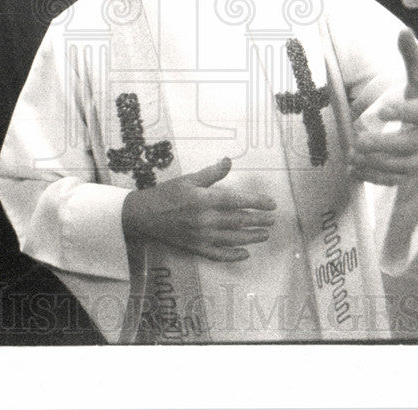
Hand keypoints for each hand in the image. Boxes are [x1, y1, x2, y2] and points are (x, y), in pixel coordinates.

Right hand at [121, 157, 276, 261]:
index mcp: (204, 199)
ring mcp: (201, 236)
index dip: (257, 202)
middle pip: (239, 221)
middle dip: (259, 221)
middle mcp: (205, 219)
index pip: (237, 201)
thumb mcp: (189, 179)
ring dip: (251, 237)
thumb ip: (211, 173)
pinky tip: (245, 254)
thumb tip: (229, 161)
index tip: (271, 204)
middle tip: (273, 221)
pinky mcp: (195, 248)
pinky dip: (233, 256)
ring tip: (265, 235)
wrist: (144, 215)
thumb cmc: (167, 193)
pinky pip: (218, 255)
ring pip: (233, 239)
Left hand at [349, 29, 417, 184]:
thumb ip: (412, 57)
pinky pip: (396, 180)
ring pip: (403, 167)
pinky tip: (354, 171)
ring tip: (352, 155)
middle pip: (411, 145)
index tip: (382, 110)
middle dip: (384, 144)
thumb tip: (403, 31)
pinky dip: (375, 178)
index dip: (405, 112)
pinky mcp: (414, 171)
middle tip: (357, 140)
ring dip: (376, 164)